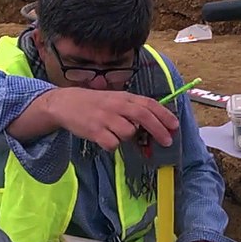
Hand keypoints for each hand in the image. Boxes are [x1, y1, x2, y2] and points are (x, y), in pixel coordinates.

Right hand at [43, 88, 178, 150]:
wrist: (65, 103)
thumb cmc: (95, 104)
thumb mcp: (115, 100)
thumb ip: (132, 109)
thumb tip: (154, 124)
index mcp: (124, 97)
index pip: (149, 104)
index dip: (164, 115)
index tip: (175, 126)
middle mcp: (116, 105)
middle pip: (143, 117)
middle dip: (158, 130)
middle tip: (167, 141)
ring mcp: (105, 118)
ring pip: (128, 133)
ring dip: (127, 137)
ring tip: (115, 132)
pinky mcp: (94, 131)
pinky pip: (112, 144)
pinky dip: (112, 144)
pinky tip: (104, 138)